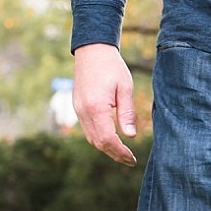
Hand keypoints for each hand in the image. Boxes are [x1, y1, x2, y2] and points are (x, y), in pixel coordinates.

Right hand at [73, 43, 138, 166]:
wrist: (92, 50)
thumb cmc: (112, 67)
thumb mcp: (125, 88)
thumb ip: (127, 113)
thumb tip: (130, 136)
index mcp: (96, 107)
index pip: (107, 139)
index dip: (120, 152)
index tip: (132, 159)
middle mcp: (83, 111)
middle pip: (98, 143)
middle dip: (114, 154)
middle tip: (130, 160)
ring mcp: (78, 109)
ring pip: (91, 138)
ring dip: (107, 148)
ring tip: (123, 154)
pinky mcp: (77, 107)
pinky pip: (88, 129)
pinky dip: (99, 139)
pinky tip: (112, 141)